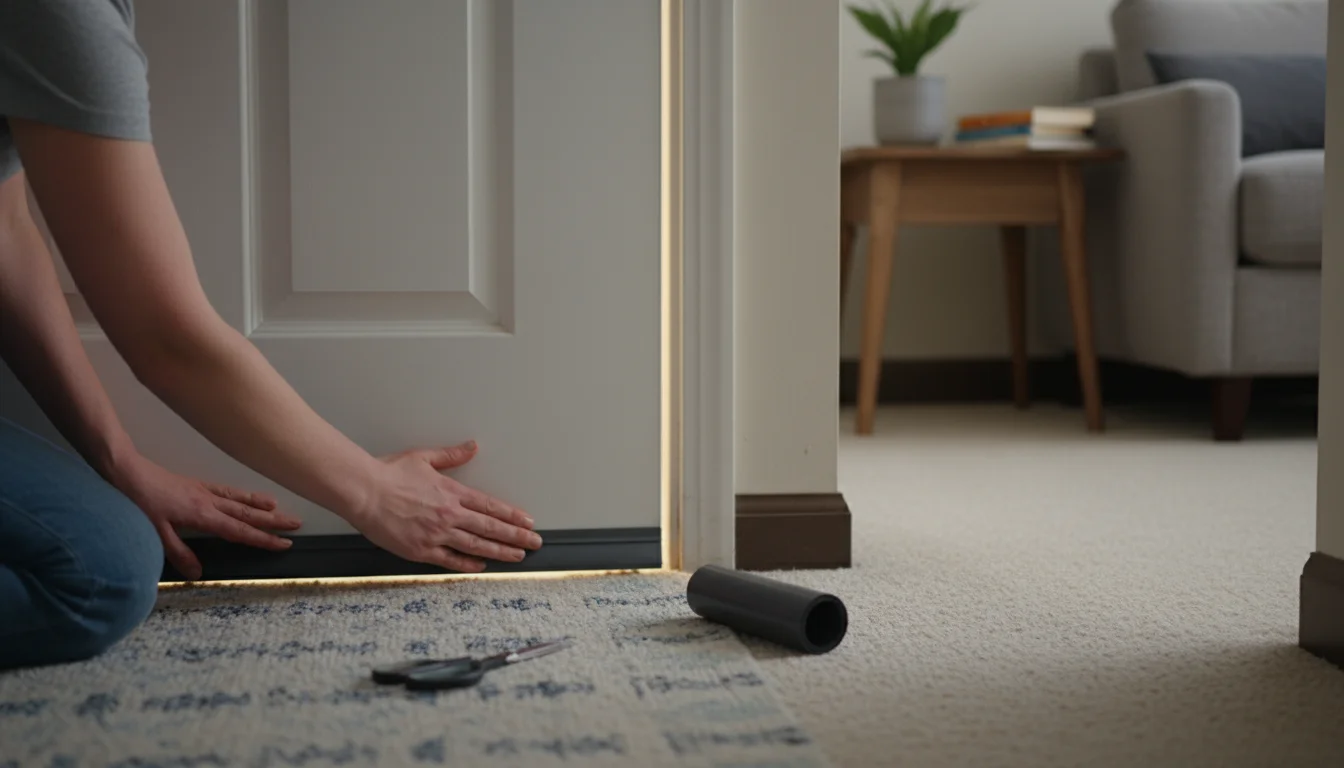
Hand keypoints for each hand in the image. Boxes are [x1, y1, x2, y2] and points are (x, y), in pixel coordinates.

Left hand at [110, 455, 301, 579]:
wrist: (128, 473)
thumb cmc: (140, 502)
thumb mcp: (155, 532)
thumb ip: (178, 552)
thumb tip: (198, 574)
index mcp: (203, 515)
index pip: (240, 530)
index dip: (263, 539)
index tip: (284, 544)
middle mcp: (209, 502)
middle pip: (248, 513)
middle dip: (273, 520)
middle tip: (296, 524)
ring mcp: (204, 492)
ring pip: (240, 500)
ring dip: (261, 505)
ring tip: (280, 508)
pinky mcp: (196, 485)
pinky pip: (226, 490)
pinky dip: (241, 494)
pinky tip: (247, 496)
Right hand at [349, 441, 540, 572]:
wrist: (363, 491)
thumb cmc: (389, 473)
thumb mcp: (423, 457)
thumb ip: (452, 455)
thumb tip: (472, 446)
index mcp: (452, 492)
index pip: (491, 506)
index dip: (512, 516)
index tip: (528, 522)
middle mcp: (449, 514)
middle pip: (490, 528)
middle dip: (516, 537)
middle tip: (535, 542)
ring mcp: (437, 534)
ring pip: (476, 546)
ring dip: (500, 552)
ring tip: (518, 556)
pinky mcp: (421, 550)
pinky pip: (450, 560)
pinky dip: (468, 564)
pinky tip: (482, 566)